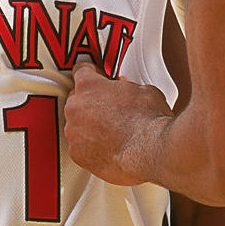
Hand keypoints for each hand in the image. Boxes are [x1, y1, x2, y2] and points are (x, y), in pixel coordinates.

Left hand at [64, 60, 172, 185]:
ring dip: (89, 124)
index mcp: (89, 85)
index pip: (81, 70)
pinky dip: (90, 145)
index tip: (98, 78)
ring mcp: (74, 132)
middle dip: (92, 101)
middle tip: (110, 107)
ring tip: (111, 130)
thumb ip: (127, 85)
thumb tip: (128, 89)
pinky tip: (108, 145)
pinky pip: (79, 145)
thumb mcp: (143, 90)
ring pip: (76, 123)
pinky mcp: (77, 154)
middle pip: (77, 98)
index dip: (92, 73)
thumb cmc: (148, 121)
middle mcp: (75, 107)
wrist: (150, 151)